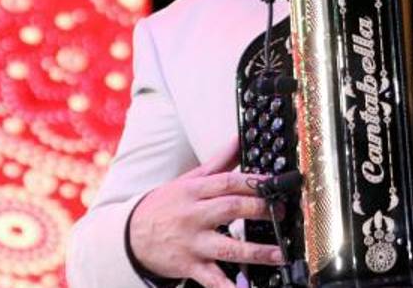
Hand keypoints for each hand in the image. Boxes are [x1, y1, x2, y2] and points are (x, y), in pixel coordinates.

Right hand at [128, 136, 282, 287]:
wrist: (128, 237)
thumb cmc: (165, 206)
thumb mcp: (188, 180)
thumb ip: (218, 162)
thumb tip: (239, 139)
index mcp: (194, 192)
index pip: (228, 182)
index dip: (253, 182)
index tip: (276, 184)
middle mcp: (193, 217)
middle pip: (230, 209)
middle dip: (260, 210)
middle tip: (283, 212)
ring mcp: (192, 243)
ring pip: (227, 247)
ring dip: (256, 251)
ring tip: (280, 253)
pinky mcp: (189, 266)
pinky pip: (212, 279)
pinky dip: (228, 286)